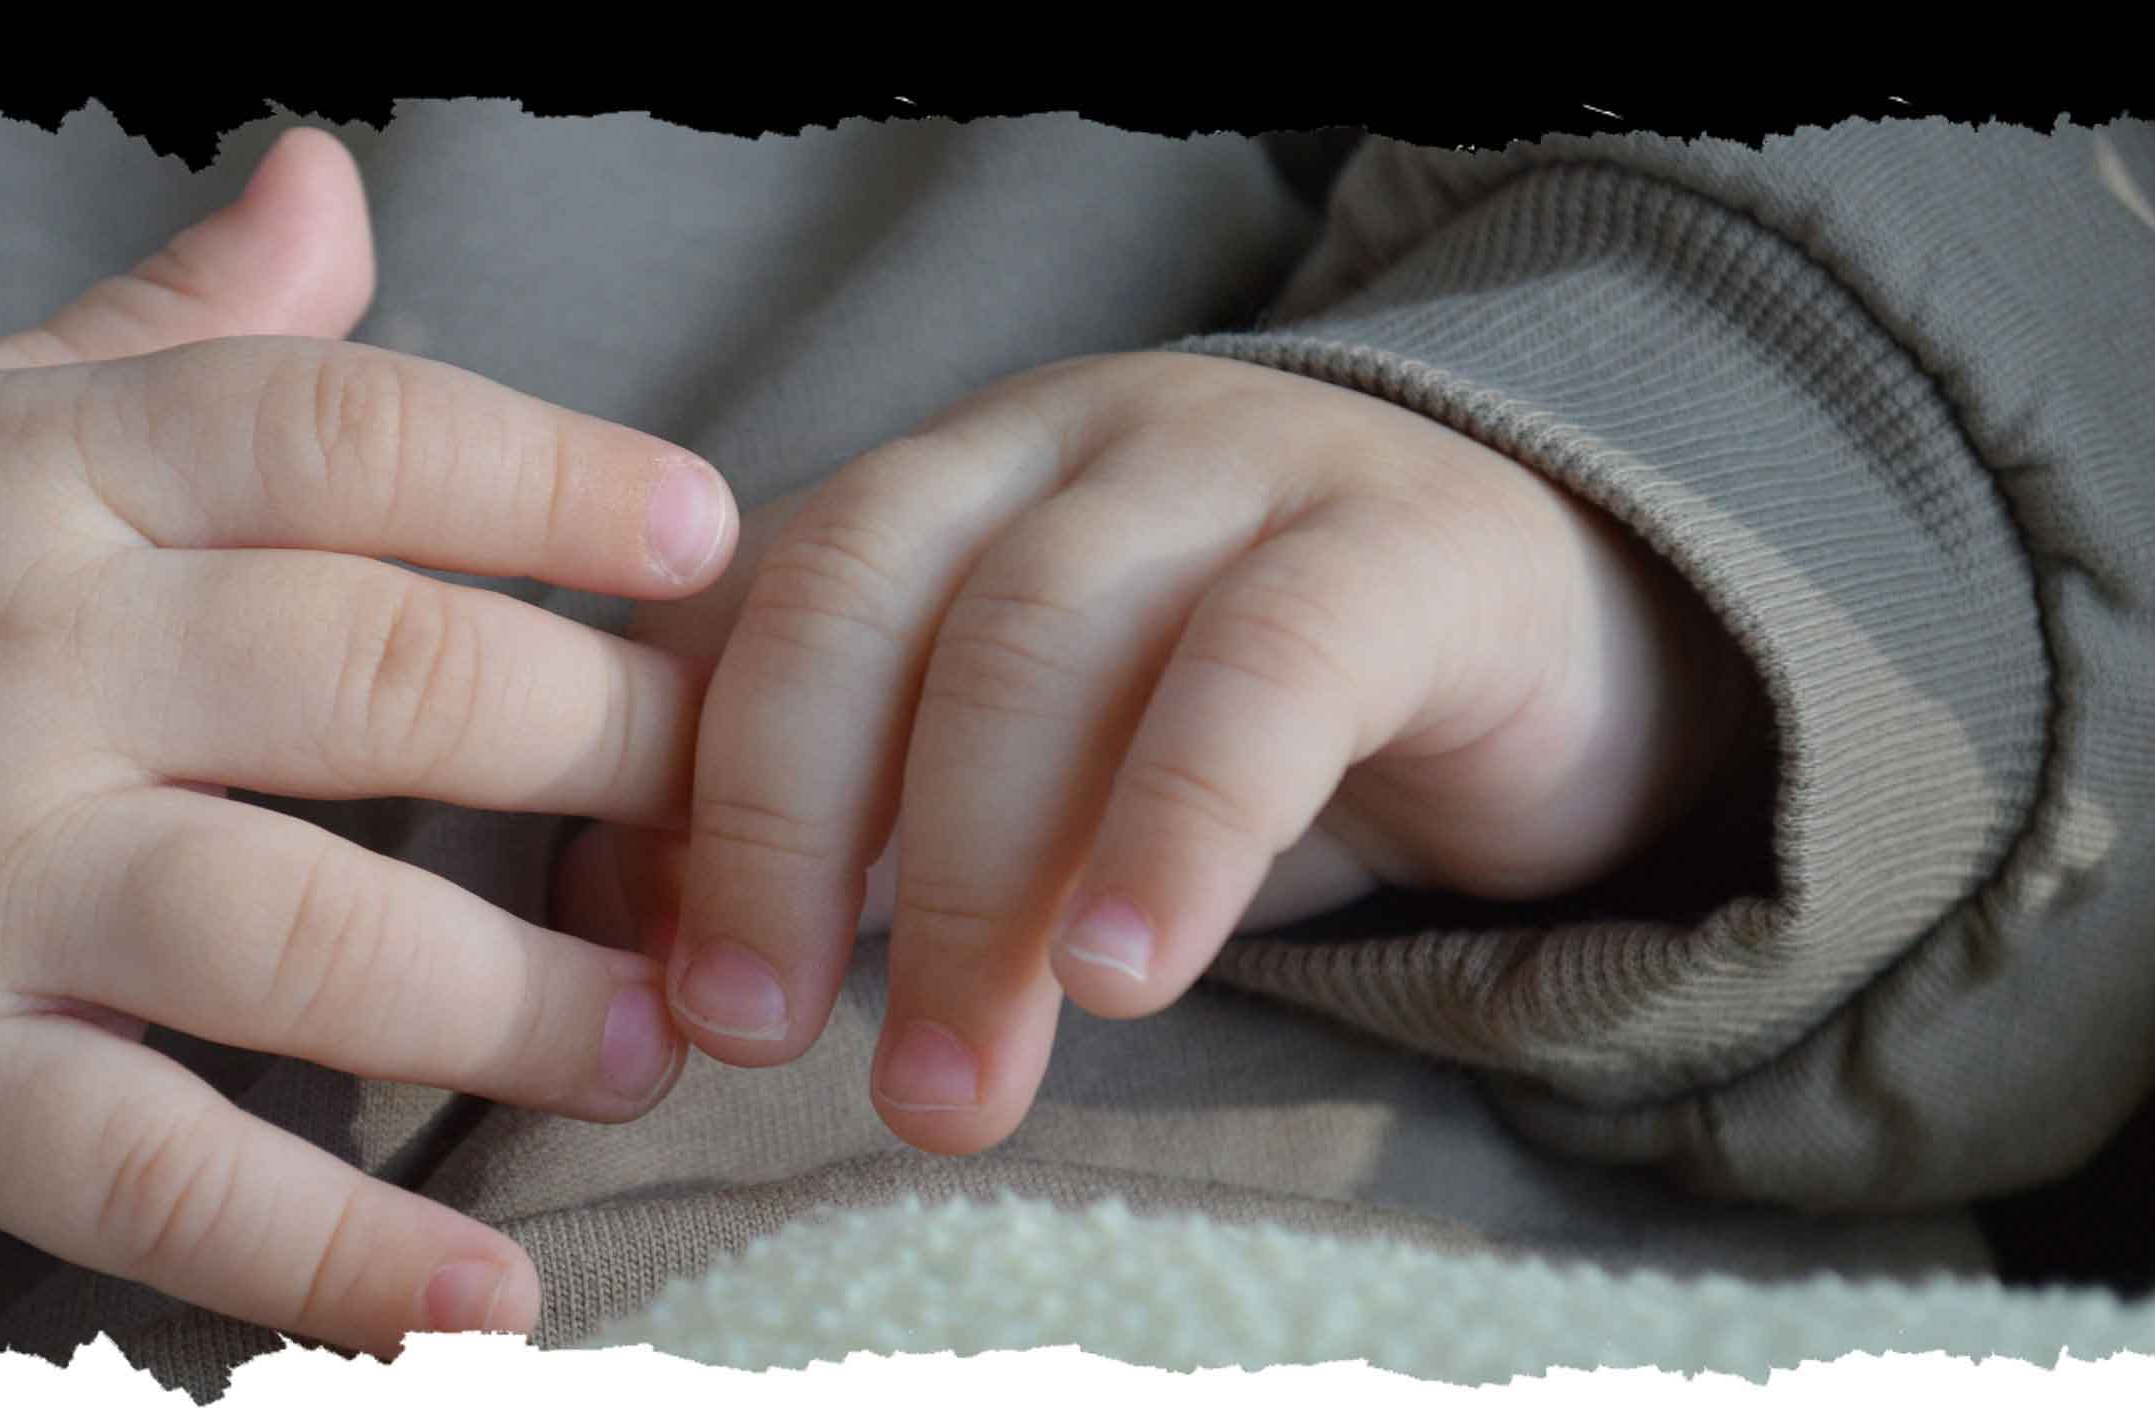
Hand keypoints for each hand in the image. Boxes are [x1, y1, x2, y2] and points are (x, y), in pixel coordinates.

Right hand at [0, 129, 738, 1355]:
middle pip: (376, 680)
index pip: (346, 436)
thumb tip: (342, 180)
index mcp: (48, 466)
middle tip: (741, 821)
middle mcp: (14, 655)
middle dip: (602, 750)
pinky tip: (482, 1311)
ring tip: (662, 1035)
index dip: (553, 478)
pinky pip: (140, 1173)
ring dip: (519, 1000)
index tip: (711, 540)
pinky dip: (322, 1256)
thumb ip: (180, 324)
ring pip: (296, 932)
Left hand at [558, 352, 1753, 1152]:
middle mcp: (1060, 445)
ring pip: (1045, 638)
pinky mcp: (1402, 547)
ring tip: (942, 1086)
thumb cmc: (1218, 721)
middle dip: (782, 832)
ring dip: (966, 878)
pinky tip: (1121, 975)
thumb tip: (616, 935)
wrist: (1538, 621)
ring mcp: (1234, 468)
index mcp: (940, 485)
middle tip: (754, 1044)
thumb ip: (829, 820)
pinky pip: (1267, 669)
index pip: (755, 604)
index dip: (684, 794)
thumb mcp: (1010, 765)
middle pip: (865, 601)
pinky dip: (1173, 827)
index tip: (661, 995)